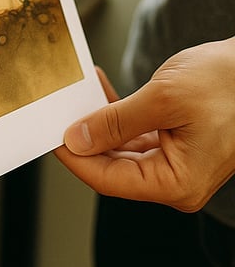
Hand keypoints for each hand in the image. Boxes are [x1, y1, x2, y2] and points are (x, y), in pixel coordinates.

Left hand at [55, 40, 234, 211]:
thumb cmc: (225, 84)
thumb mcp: (162, 99)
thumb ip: (116, 121)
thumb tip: (78, 139)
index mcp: (178, 182)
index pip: (109, 180)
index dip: (75, 158)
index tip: (49, 136)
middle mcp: (177, 179)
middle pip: (113, 166)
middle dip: (84, 138)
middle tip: (57, 112)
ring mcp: (176, 161)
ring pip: (121, 148)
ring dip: (98, 121)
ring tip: (76, 95)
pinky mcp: (176, 140)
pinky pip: (135, 133)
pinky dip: (116, 112)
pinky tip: (99, 90)